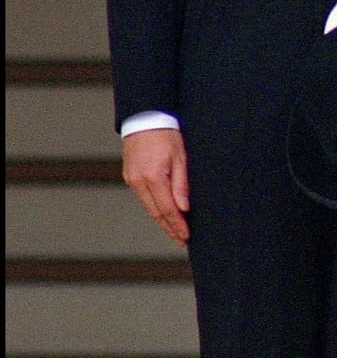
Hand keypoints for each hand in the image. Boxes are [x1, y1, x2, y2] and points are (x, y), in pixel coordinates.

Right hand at [122, 128, 189, 245]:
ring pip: (148, 207)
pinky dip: (154, 208)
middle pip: (156, 213)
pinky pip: (143, 198)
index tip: (186, 236)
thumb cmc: (167, 133)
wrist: (145, 117)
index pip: (167, 209)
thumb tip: (183, 208)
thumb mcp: (181, 156)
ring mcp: (132, 179)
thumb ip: (181, 184)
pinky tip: (163, 214)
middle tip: (181, 240)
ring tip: (174, 231)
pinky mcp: (129, 176)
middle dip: (169, 228)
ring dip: (161, 221)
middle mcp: (138, 181)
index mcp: (153, 177)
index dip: (177, 225)